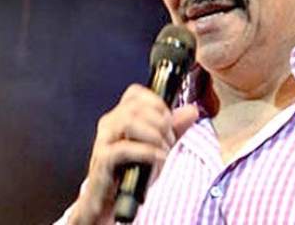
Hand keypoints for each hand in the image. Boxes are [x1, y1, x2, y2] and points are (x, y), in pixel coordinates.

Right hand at [69, 84, 198, 224]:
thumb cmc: (132, 172)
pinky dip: (147, 152)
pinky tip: (158, 160)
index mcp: (119, 116)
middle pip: (136, 107)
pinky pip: (124, 148)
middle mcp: (109, 124)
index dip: (157, 102)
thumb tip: (192, 110)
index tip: (169, 120)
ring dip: (154, 136)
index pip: (135, 93)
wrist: (112, 202)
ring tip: (164, 151)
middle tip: (170, 141)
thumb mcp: (157, 147)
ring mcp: (103, 141)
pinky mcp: (102, 161)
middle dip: (161, 123)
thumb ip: (174, 128)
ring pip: (129, 122)